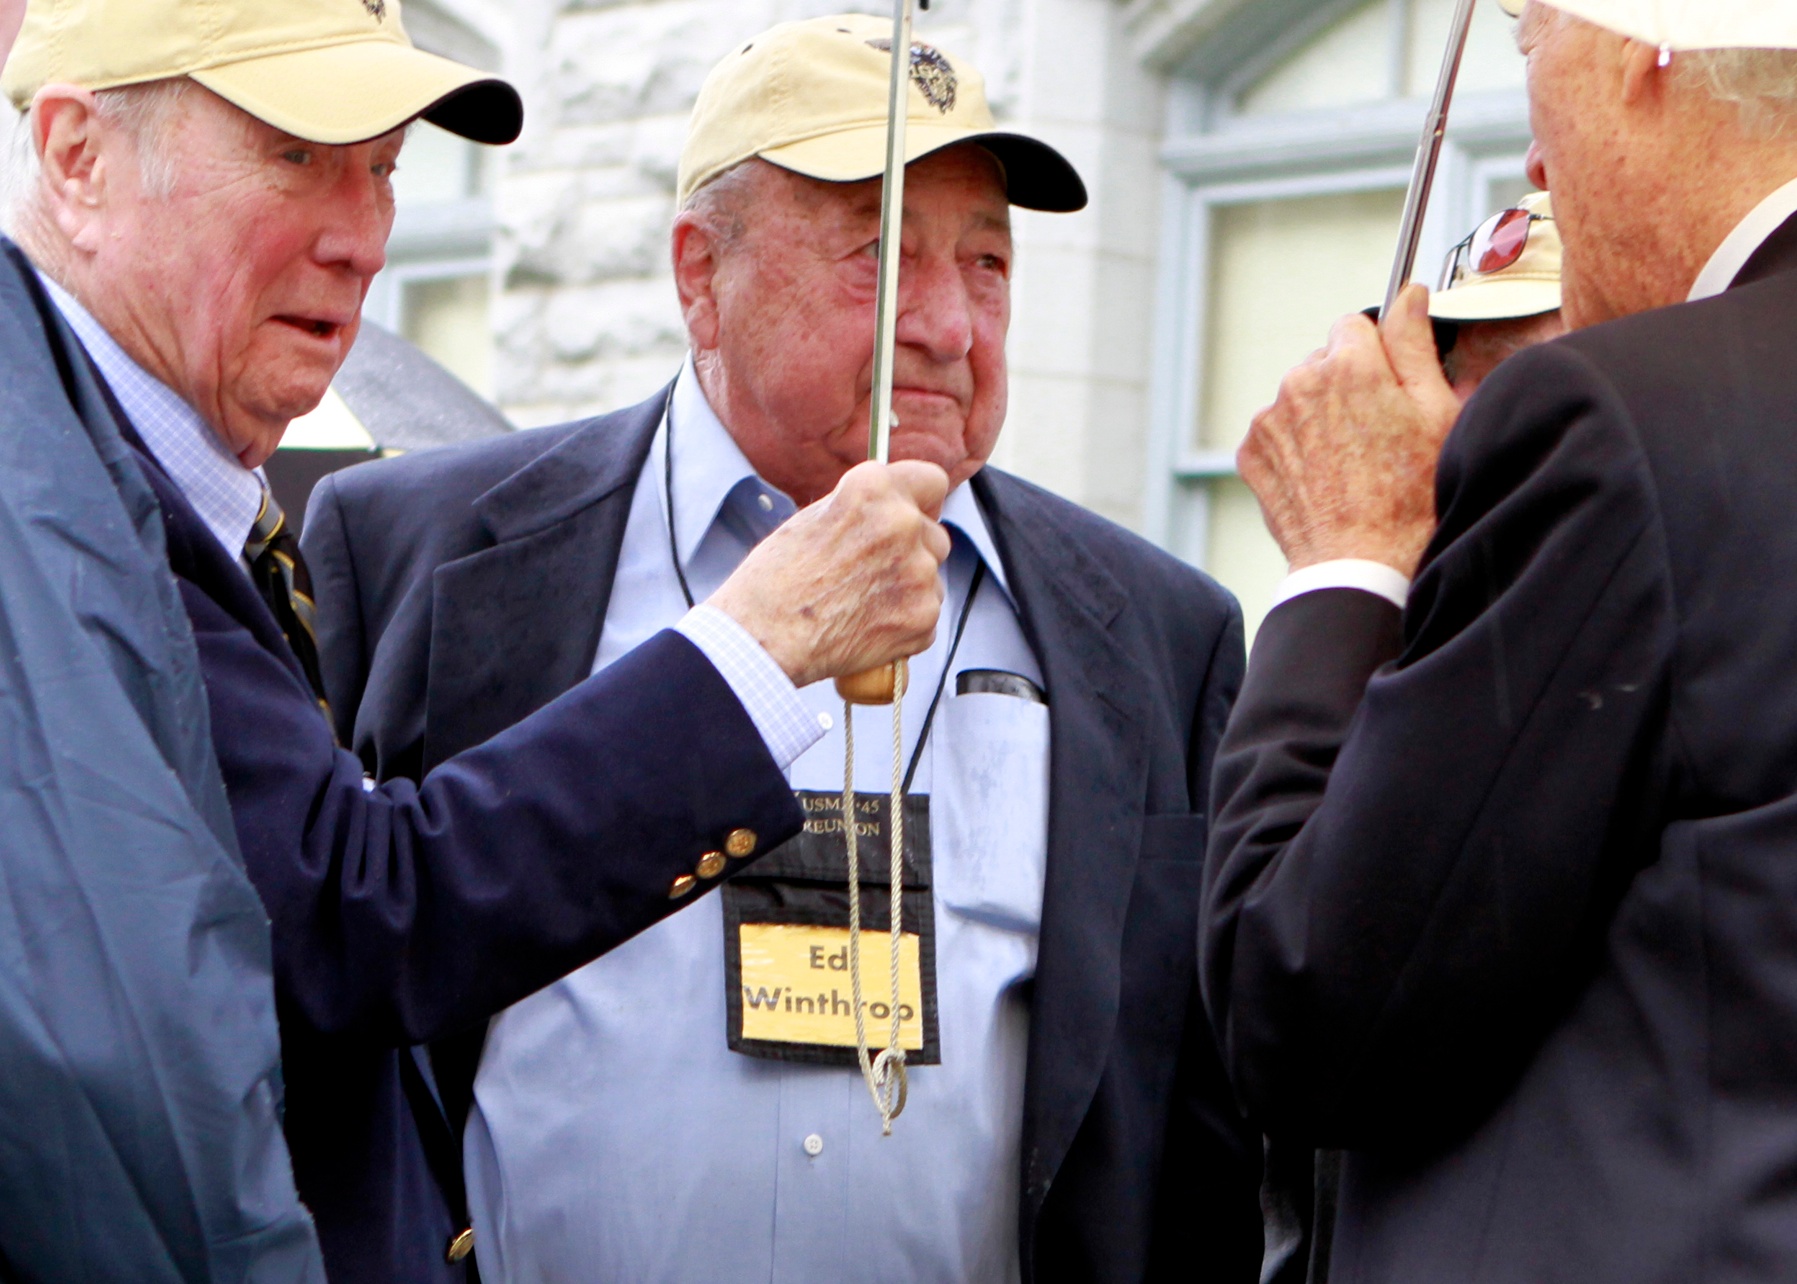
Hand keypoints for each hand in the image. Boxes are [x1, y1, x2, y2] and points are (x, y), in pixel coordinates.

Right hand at [710, 460, 951, 687]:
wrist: (763, 637)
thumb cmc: (775, 580)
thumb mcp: (814, 517)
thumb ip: (864, 508)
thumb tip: (893, 508)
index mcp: (873, 489)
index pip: (931, 481)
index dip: (923, 500)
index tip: (917, 514)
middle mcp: (902, 522)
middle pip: (934, 535)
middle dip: (912, 552)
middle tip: (871, 573)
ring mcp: (918, 571)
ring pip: (931, 577)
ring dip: (908, 589)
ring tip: (861, 604)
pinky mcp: (923, 615)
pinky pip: (926, 615)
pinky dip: (904, 624)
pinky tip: (867, 626)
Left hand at [1238, 284, 1462, 577]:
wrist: (1360, 564)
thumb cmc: (1410, 496)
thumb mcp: (1436, 412)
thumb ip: (1416, 344)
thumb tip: (1408, 295)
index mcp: (1349, 365)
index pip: (1357, 324)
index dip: (1379, 355)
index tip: (1391, 386)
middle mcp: (1299, 383)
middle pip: (1325, 360)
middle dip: (1348, 383)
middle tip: (1377, 432)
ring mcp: (1270, 420)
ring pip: (1299, 396)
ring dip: (1320, 415)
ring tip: (1351, 461)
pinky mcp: (1251, 452)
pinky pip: (1277, 432)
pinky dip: (1296, 446)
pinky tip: (1325, 476)